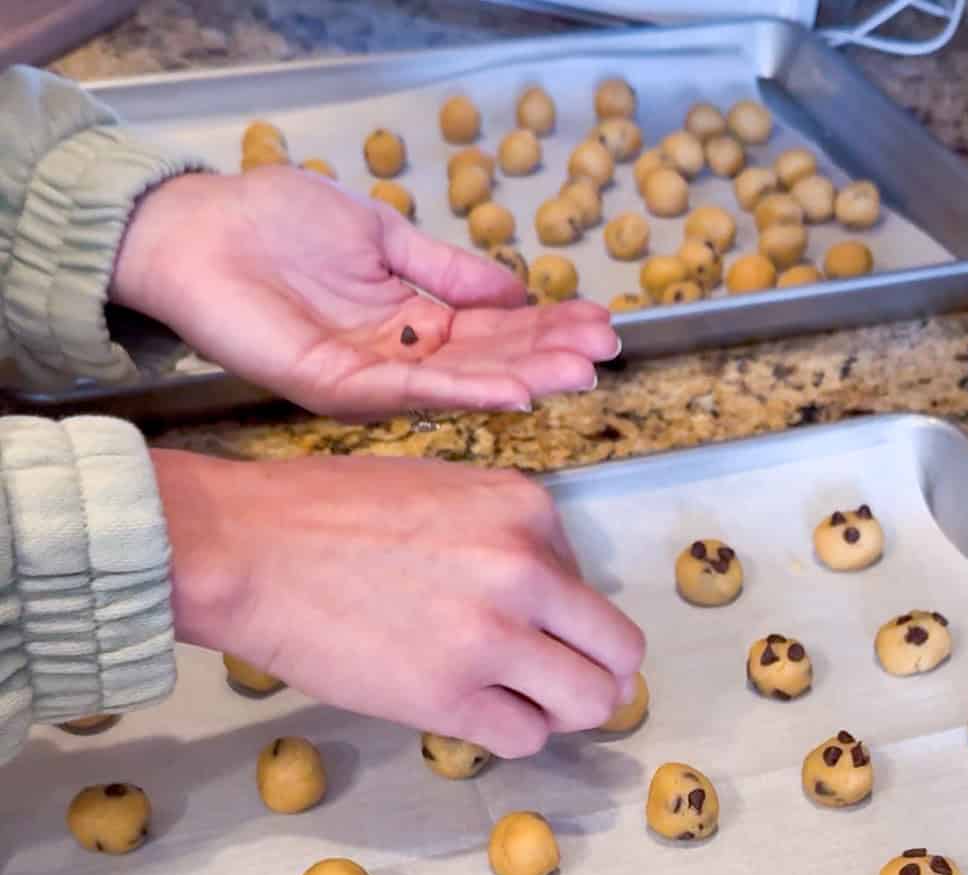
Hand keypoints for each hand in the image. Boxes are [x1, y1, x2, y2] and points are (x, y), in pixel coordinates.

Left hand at [113, 167, 618, 417]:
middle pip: (488, 362)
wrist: (197, 230)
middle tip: (605, 355)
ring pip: (460, 384)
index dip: (547, 327)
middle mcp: (399, 357)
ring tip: (578, 373)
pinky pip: (411, 391)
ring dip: (524, 380)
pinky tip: (513, 388)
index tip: (600, 324)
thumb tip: (515, 289)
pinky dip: (465, 390)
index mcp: (413, 320)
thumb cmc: (275, 224)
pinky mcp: (336, 387)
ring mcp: (370, 377)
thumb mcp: (383, 236)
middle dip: (550, 358)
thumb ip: (447, 270)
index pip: (494, 330)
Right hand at [153, 449, 643, 756]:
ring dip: (560, 711)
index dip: (561, 615)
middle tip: (561, 686)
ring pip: (588, 703)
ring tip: (516, 703)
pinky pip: (525, 737)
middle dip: (597, 675)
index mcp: (525, 509)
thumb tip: (548, 595)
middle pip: (618, 653)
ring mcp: (491, 637)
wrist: (245, 550)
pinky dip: (508, 734)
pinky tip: (470, 713)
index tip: (521, 624)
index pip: (588, 584)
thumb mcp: (440, 488)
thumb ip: (504, 534)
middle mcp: (524, 570)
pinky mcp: (451, 697)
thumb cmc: (324, 515)